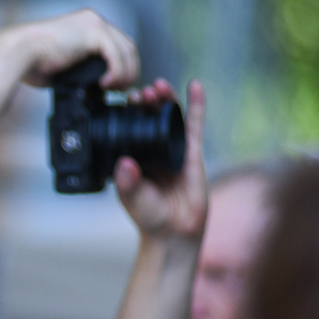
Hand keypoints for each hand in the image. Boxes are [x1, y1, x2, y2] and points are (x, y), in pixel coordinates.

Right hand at [6, 8, 140, 88]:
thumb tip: (91, 86)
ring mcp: (94, 23)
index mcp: (84, 25)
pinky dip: (116, 72)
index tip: (115, 86)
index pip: (116, 44)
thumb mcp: (62, 64)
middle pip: (127, 45)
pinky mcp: (93, 32)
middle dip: (129, 70)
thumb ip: (80, 68)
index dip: (122, 66)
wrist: (18, 53)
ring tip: (114, 90)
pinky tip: (105, 84)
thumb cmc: (29, 63)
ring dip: (126, 73)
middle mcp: (92, 20)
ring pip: (126, 50)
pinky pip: (116, 55)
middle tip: (121, 90)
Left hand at [114, 79, 206, 246]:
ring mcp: (171, 148)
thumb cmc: (151, 217)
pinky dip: (195, 104)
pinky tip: (194, 86)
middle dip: (144, 102)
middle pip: (147, 118)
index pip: (127, 129)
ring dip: (164, 99)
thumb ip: (129, 183)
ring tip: (158, 86)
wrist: (176, 232)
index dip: (126, 114)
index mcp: (131, 157)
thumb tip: (125, 164)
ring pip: (168, 117)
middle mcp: (150, 150)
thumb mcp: (134, 199)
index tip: (123, 102)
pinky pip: (194, 124)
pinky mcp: (192, 151)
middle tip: (139, 93)